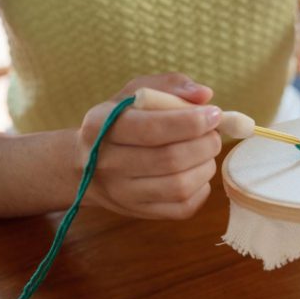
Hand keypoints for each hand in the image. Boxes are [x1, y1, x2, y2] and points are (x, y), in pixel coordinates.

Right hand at [77, 73, 222, 218]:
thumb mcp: (136, 93)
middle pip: (170, 160)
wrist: (86, 164)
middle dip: (205, 144)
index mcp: (101, 126)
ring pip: (180, 187)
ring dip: (206, 166)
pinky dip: (202, 189)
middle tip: (213, 134)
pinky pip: (183, 208)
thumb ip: (171, 85)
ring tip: (206, 152)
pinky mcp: (140, 213)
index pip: (152, 129)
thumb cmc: (120, 121)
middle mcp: (107, 163)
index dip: (191, 122)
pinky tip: (197, 172)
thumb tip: (205, 95)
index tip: (214, 114)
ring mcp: (122, 193)